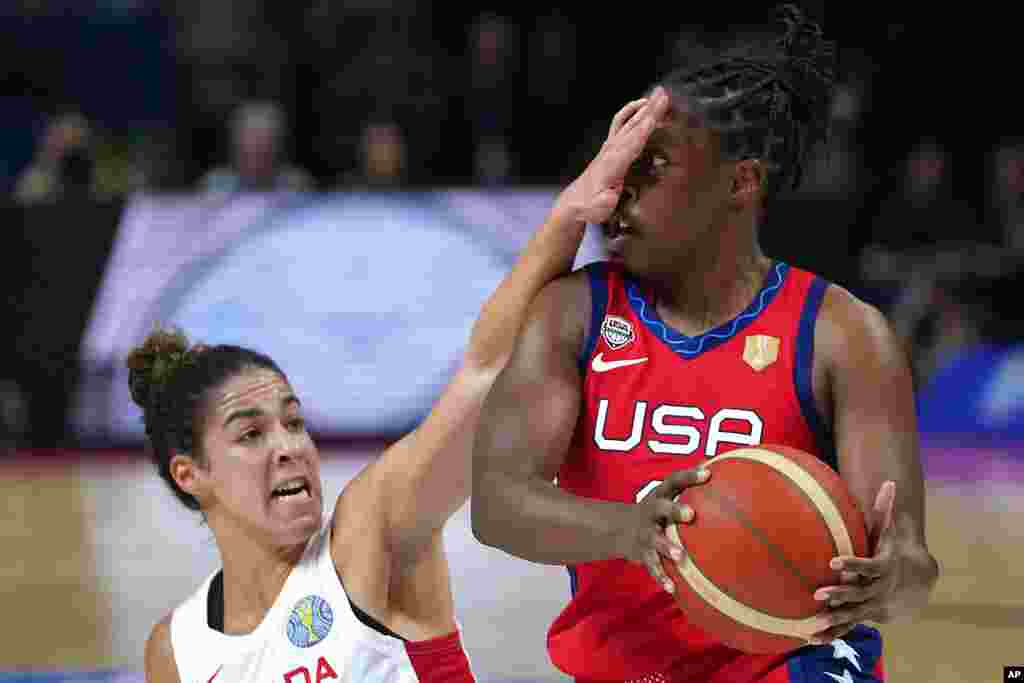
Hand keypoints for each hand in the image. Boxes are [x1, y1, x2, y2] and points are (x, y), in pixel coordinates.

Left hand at [554, 86, 670, 224]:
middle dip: (648, 112)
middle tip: (663, 95)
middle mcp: (609, 152)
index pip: (631, 144)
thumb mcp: (597, 210)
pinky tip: (640, 105)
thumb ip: (603, 203)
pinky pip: (619, 124)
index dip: (643, 130)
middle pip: (632, 127)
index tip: (655, 117)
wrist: (574, 203)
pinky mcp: (608, 148)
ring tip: (657, 94)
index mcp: (611, 165)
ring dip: (642, 108)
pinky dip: (629, 112)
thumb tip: (610, 197)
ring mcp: (608, 148)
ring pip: (627, 123)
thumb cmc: (589, 208)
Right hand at [614, 466, 710, 593]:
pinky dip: (661, 577)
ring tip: (681, 557)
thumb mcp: (668, 496)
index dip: (689, 476)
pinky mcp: (642, 553)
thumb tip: (723, 470)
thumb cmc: (658, 510)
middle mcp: (651, 512)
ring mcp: (645, 533)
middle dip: (674, 510)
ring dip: (667, 547)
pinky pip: (652, 566)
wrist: (620, 528)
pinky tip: (672, 589)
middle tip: (692, 514)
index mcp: (660, 495)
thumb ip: (690, 488)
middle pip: (661, 508)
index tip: (707, 473)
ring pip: (655, 540)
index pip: (674, 481)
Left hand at [809, 481, 899, 643]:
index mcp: (883, 569)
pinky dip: (832, 635)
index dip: (852, 565)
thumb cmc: (893, 552)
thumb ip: (886, 510)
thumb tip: (890, 482)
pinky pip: (847, 628)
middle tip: (818, 594)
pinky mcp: (865, 617)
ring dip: (834, 619)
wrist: (915, 584)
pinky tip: (811, 639)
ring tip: (814, 622)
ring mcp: (872, 607)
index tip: (833, 562)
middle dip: (839, 595)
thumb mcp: (891, 533)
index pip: (867, 567)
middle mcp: (879, 590)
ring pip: (852, 615)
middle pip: (858, 594)